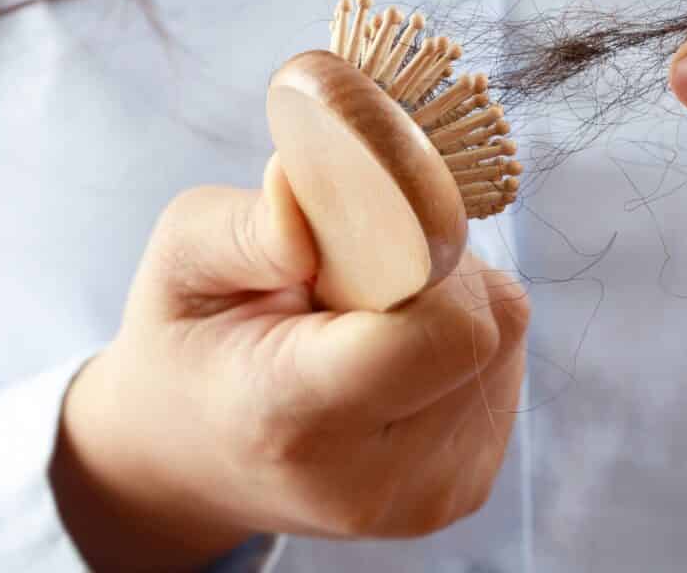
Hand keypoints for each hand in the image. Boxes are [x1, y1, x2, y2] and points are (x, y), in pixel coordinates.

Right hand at [50, 157, 528, 571]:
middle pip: (485, 324)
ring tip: (362, 319)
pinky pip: (504, 366)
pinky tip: (391, 352)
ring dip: (448, 300)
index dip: (423, 253)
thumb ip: (254, 223)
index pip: (439, 330)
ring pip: (505, 336)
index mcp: (292, 418)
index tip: (367, 231)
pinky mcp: (465, 489)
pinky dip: (457, 337)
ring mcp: (429, 497)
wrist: (190, 459)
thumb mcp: (181, 259)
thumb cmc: (189, 341)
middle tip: (351, 275)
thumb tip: (357, 189)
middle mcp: (373, 480)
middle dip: (433, 268)